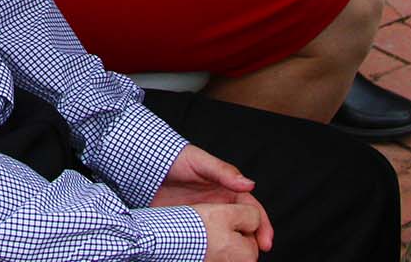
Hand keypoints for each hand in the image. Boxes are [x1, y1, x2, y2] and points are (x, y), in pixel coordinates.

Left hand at [154, 146, 271, 253]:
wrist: (145, 165)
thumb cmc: (175, 158)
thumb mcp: (200, 162)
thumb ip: (224, 173)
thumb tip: (249, 184)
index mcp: (227, 190)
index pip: (251, 210)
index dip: (262, 226)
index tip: (266, 242)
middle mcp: (218, 206)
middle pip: (241, 227)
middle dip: (251, 243)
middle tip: (254, 258)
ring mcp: (203, 218)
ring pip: (224, 237)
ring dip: (232, 250)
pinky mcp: (188, 225)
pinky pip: (202, 242)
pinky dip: (211, 252)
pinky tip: (213, 260)